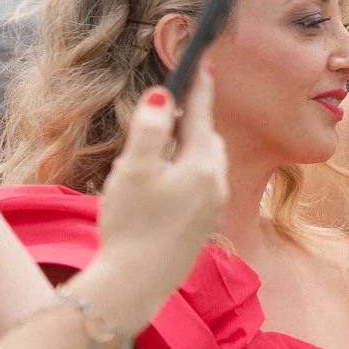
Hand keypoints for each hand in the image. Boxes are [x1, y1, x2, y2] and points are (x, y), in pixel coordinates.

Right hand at [85, 79, 229, 330]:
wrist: (136, 284)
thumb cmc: (132, 225)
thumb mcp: (134, 170)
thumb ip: (150, 129)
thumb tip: (164, 97)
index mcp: (203, 167)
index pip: (202, 116)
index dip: (200, 88)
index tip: (204, 64)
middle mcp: (217, 186)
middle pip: (209, 141)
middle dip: (195, 120)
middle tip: (180, 103)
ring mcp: (212, 209)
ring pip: (207, 165)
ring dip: (191, 148)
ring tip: (169, 141)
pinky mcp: (203, 228)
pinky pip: (202, 187)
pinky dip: (189, 173)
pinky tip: (168, 182)